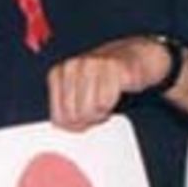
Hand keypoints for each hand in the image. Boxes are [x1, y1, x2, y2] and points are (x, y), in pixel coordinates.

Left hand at [47, 36, 172, 130]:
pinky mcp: (114, 66)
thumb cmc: (100, 80)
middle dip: (88, 121)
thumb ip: (66, 111)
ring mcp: (92, 64)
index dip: (74, 127)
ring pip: (91, 109)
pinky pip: (108, 101)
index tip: (84, 121)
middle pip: (74, 115)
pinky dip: (113, 104)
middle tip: (97, 112)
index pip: (59, 117)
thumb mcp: (76, 93)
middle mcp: (72, 66)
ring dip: (101, 112)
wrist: (130, 57)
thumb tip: (66, 129)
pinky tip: (115, 95)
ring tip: (105, 102)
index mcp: (57, 74)